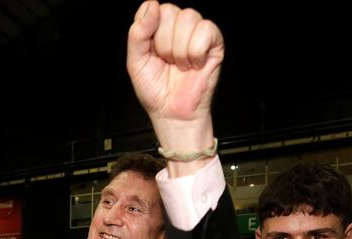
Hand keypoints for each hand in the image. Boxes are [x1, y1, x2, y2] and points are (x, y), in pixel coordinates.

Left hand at [127, 1, 221, 152]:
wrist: (172, 114)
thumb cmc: (156, 91)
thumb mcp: (136, 61)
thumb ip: (138, 33)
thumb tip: (151, 5)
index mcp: (159, 29)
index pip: (153, 9)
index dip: (150, 31)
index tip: (151, 53)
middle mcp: (179, 28)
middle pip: (170, 11)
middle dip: (164, 43)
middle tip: (167, 62)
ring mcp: (197, 34)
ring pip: (188, 18)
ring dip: (179, 49)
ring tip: (180, 65)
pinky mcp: (215, 44)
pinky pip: (206, 30)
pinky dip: (196, 51)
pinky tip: (194, 64)